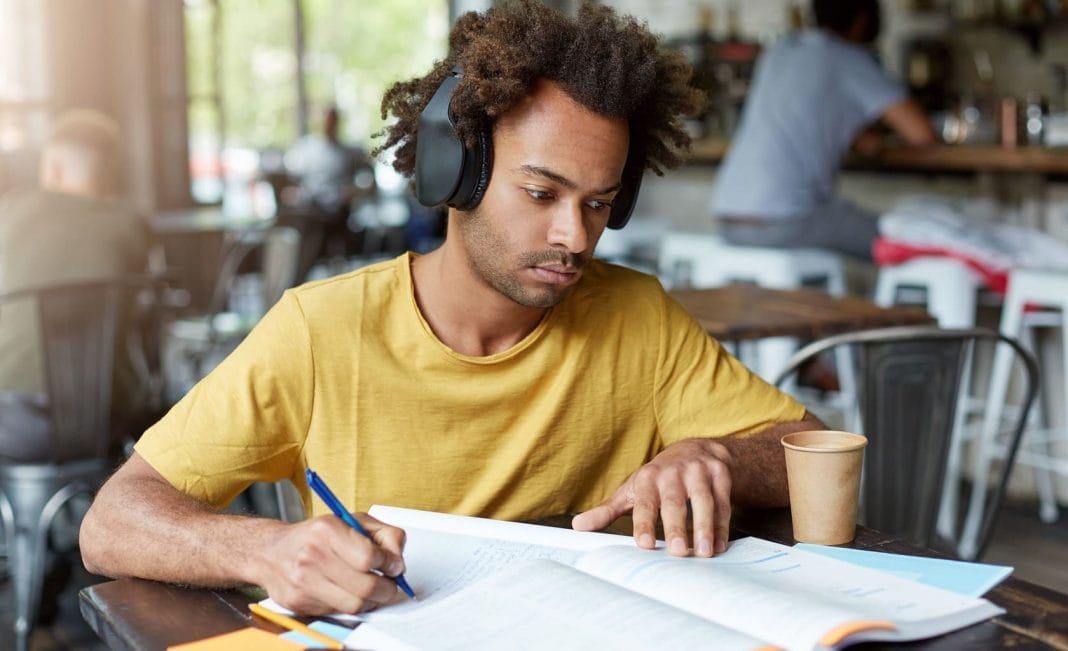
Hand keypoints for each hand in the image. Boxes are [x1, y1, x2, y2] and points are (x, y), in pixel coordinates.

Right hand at [254, 513, 406, 614]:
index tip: (393, 565)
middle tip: (389, 584)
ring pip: (355, 604)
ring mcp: (304, 582)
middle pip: (366, 586)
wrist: (271, 551)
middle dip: (386, 588)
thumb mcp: (354, 521)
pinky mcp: (299, 603)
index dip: (389, 564)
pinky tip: (346, 591)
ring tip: (371, 589)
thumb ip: (385, 535)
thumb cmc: (317, 535)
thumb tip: (397, 562)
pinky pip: (338, 612)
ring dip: (371, 600)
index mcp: (328, 530)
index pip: (370, 557)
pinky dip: (349, 604)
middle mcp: (313, 556)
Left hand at [571, 438, 731, 557]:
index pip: (645, 502)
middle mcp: (673, 472)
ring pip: (703, 501)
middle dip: (676, 526)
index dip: (644, 523)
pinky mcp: (720, 475)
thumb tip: (577, 526)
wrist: (697, 450)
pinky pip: (723, 503)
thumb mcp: (632, 490)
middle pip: (674, 502)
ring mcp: (699, 472)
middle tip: (677, 551)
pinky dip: (722, 525)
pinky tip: (720, 545)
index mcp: (648, 478)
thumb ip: (607, 510)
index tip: (644, 544)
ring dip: (705, 527)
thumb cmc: (659, 478)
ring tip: (704, 553)